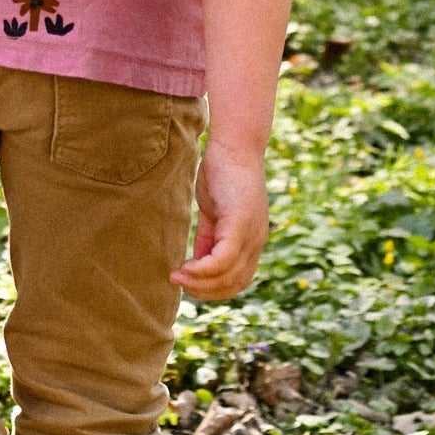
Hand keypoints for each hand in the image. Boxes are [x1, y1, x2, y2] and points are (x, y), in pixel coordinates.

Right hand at [171, 139, 269, 301]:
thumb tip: (197, 262)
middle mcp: (256, 241)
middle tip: (180, 284)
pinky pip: (222, 260)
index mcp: (252, 239)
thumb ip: (209, 237)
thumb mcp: (214, 211)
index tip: (189, 283)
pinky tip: (185, 267)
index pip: (238, 279)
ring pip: (228, 277)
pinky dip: (202, 270)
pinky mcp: (240, 225)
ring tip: (178, 278)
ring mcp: (251, 234)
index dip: (214, 288)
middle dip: (205, 291)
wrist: (234, 143)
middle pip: (234, 284)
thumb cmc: (222, 172)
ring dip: (200, 283)